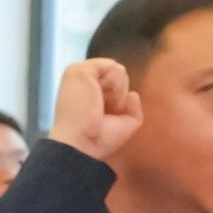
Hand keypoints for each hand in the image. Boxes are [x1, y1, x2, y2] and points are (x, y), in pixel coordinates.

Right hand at [45, 48, 143, 167]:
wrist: (81, 145)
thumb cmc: (97, 141)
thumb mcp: (124, 125)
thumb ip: (133, 109)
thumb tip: (133, 94)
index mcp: (87, 91)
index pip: (116, 83)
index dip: (118, 102)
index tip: (102, 119)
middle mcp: (82, 80)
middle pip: (119, 75)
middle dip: (118, 96)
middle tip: (100, 113)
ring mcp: (80, 73)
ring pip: (118, 70)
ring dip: (117, 94)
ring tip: (99, 107)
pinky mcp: (80, 70)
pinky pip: (113, 67)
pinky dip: (115, 87)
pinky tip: (100, 99)